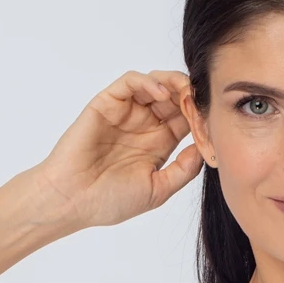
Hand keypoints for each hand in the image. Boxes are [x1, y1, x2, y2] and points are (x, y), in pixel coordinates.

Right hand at [31, 69, 202, 232]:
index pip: (186, 119)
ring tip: (185, 93)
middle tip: (201, 101)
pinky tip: (162, 95)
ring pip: (156, 83)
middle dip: (191, 96)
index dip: (200, 116)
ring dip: (174, 82)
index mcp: (158, 144)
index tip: (211, 122)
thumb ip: (184, 170)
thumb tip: (205, 148)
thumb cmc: (110, 201)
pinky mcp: (107, 103)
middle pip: (175, 97)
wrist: (72, 200)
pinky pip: (131, 82)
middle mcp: (144, 125)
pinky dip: (148, 81)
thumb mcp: (158, 190)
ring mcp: (126, 112)